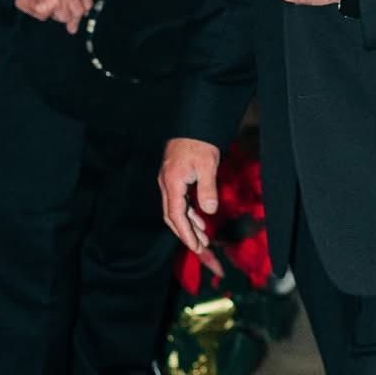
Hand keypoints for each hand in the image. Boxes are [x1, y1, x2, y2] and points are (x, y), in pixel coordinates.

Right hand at [15, 0, 93, 34]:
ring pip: (66, 17)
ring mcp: (55, 0)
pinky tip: (43, 6)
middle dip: (75, 14)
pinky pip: (51, 18)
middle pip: (80, 9)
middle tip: (70, 16)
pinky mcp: (44, 10)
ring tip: (52, 7)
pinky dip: (48, 15)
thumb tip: (83, 1)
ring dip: (61, 15)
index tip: (85, 7)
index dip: (87, 2)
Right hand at [159, 137, 222, 262]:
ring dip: (188, 225)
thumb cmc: (200, 144)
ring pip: (175, 210)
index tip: (196, 246)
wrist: (193, 126)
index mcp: (172, 183)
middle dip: (185, 233)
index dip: (185, 233)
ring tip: (203, 238)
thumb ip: (207, 189)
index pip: (175, 215)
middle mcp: (166, 185)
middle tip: (201, 247)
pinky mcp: (174, 180)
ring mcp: (168, 183)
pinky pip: (179, 202)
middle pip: (172, 216)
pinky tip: (199, 220)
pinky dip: (188, 213)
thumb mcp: (208, 165)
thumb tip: (209, 211)